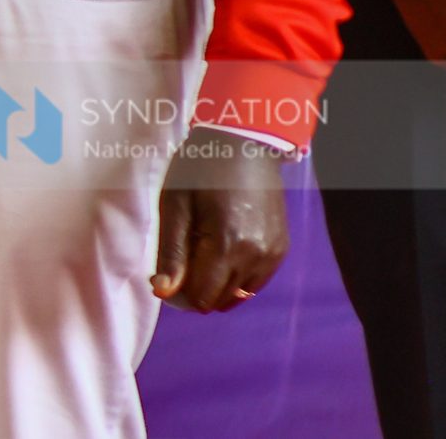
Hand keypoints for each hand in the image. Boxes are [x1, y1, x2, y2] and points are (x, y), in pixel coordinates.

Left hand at [152, 127, 288, 311]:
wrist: (243, 145)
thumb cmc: (200, 171)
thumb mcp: (175, 207)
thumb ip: (171, 254)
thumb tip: (164, 294)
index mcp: (227, 245)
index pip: (201, 297)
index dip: (179, 290)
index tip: (168, 269)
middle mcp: (257, 256)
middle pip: (220, 299)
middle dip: (197, 287)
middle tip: (184, 256)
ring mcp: (273, 254)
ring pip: (240, 294)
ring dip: (218, 283)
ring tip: (204, 249)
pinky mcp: (281, 249)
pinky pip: (256, 280)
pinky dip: (237, 276)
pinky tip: (224, 250)